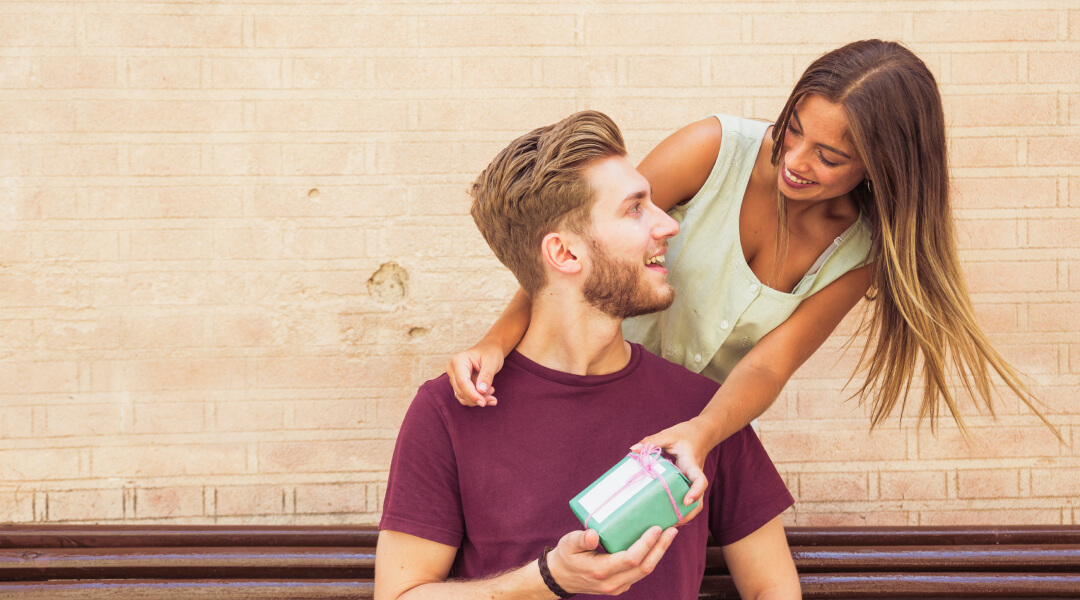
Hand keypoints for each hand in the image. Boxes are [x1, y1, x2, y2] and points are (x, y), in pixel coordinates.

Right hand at [446, 339, 502, 406]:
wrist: (489, 349)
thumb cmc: (491, 353)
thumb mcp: (492, 362)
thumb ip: (486, 376)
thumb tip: (481, 391)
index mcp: (458, 360)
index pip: (462, 382)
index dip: (472, 394)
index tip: (483, 403)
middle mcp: (452, 369)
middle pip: (461, 391)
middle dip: (477, 398)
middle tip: (493, 399)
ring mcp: (454, 377)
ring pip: (462, 396)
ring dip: (477, 399)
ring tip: (492, 393)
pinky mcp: (458, 383)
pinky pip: (464, 396)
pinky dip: (475, 398)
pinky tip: (487, 394)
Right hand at [545, 526, 677, 595]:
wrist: (560, 578)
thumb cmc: (565, 557)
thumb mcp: (568, 544)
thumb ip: (580, 539)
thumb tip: (593, 534)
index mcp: (600, 571)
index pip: (630, 559)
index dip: (646, 544)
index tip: (656, 528)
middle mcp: (612, 583)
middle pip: (644, 567)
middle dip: (660, 548)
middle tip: (672, 530)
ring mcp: (617, 587)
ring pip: (644, 572)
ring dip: (658, 553)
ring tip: (669, 535)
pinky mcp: (620, 585)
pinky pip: (639, 573)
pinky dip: (650, 558)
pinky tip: (656, 545)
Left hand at [636, 418, 712, 525]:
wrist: (702, 434)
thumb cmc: (686, 433)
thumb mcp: (668, 434)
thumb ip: (652, 441)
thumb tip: (633, 449)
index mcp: (692, 465)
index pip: (700, 480)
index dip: (695, 492)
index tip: (686, 501)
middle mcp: (694, 477)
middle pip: (699, 501)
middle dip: (688, 514)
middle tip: (672, 524)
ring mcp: (691, 482)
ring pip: (694, 504)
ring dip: (683, 515)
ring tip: (666, 524)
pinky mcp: (687, 484)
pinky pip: (686, 498)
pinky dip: (679, 509)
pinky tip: (664, 514)